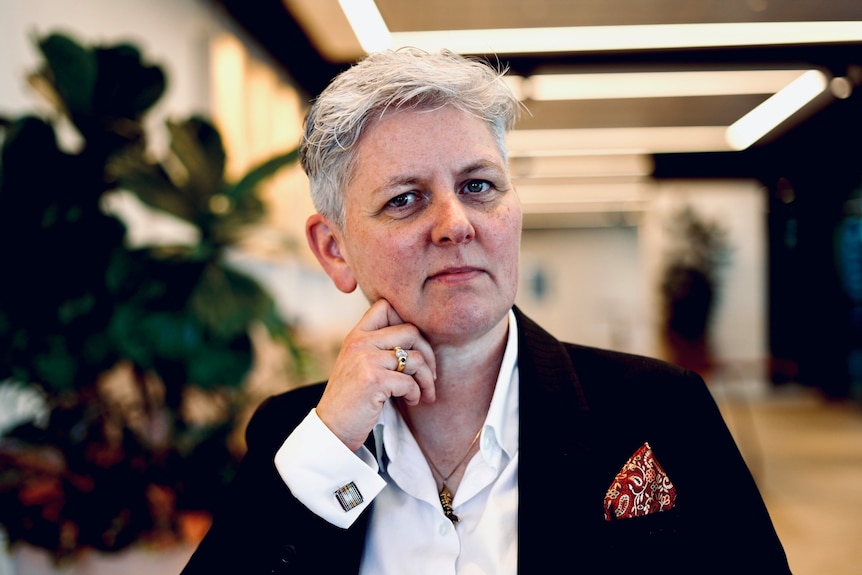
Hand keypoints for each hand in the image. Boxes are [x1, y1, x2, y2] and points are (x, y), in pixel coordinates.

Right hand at [315, 299, 436, 450]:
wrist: (332, 429)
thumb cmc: (352, 400)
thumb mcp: (359, 364)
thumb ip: (378, 347)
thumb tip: (417, 338)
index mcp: (356, 336)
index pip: (386, 306)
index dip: (407, 321)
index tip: (415, 347)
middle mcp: (360, 342)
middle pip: (411, 330)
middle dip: (428, 354)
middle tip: (430, 375)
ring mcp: (365, 359)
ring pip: (416, 358)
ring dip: (427, 379)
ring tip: (423, 393)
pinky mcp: (373, 380)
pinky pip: (410, 382)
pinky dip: (416, 394)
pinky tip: (411, 400)